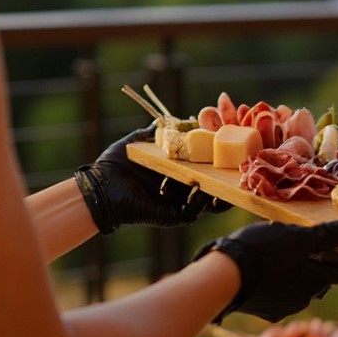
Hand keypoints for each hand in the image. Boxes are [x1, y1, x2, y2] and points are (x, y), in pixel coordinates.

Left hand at [75, 125, 224, 233]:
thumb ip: (153, 133)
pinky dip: (200, 201)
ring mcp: (176, 202)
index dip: (211, 156)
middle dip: (223, 176)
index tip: (222, 144)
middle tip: (236, 165)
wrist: (101, 186)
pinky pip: (193, 211)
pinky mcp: (172, 216)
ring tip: (226, 181)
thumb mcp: (136, 143)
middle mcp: (176, 187)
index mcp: (171, 170)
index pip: (198, 164)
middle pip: (208, 182)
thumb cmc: (113, 164)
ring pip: (206, 200)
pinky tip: (200, 188)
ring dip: (218, 191)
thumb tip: (166, 120)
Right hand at [193, 220, 337, 322]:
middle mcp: (306, 298)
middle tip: (319, 243)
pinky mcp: (267, 310)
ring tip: (288, 251)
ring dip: (301, 271)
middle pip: (324, 277)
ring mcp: (285, 307)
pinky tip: (269, 266)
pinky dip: (282, 280)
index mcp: (318, 280)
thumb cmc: (262, 252)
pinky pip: (281, 292)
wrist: (223, 279)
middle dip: (325, 262)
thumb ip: (327, 235)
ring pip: (301, 285)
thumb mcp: (296, 236)